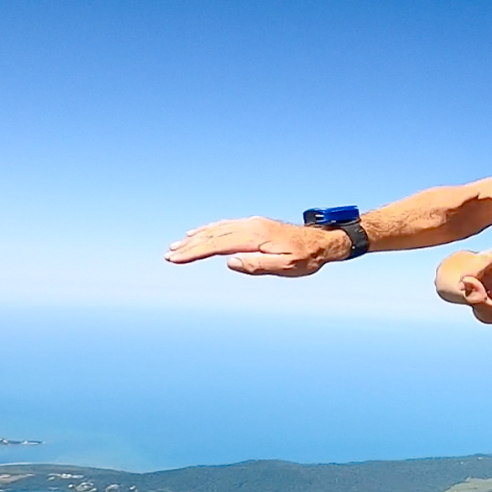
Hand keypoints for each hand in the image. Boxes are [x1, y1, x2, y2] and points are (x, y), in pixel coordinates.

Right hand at [165, 217, 350, 276]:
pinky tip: (200, 233)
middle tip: (168, 255)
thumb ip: (257, 266)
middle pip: (213, 235)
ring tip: (178, 246)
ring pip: (218, 229)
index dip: (194, 252)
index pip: (217, 245)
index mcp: (255, 237)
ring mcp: (252, 224)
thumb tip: (230, 262)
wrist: (323, 241)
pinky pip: (226, 226)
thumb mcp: (286, 267)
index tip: (175, 258)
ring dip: (196, 237)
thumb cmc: (307, 258)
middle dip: (189, 246)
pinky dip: (210, 230)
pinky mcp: (255, 225)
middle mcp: (251, 226)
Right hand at [456, 213, 491, 323]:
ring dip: (472, 282)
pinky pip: (470, 268)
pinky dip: (465, 281)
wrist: (465, 288)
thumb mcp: (485, 312)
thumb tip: (472, 282)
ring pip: (483, 263)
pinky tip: (468, 283)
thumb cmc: (485, 303)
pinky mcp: (483, 255)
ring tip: (472, 292)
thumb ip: (480, 301)